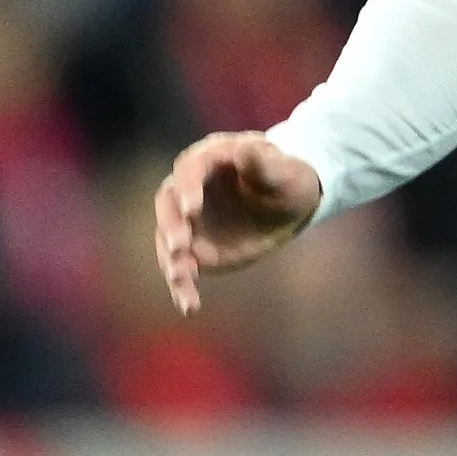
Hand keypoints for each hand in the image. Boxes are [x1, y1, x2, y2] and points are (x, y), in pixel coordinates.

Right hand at [152, 131, 323, 316]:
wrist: (287, 203)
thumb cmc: (287, 179)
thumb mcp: (285, 172)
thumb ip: (264, 164)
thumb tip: (247, 149)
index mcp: (208, 160)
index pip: (189, 170)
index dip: (188, 188)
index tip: (192, 208)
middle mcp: (189, 189)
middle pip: (168, 204)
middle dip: (171, 225)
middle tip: (179, 247)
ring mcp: (188, 220)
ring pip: (168, 239)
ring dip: (171, 261)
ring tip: (180, 280)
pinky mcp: (194, 247)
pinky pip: (182, 266)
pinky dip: (182, 285)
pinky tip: (189, 306)